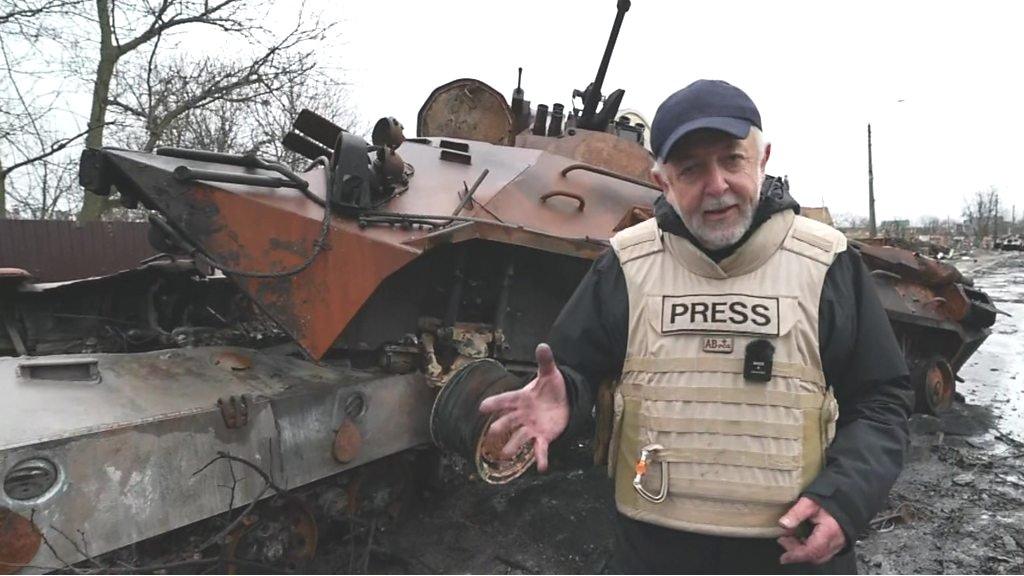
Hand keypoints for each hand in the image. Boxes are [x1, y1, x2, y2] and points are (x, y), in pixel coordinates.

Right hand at [478, 343, 569, 471]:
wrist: (563, 401)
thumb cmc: (550, 388)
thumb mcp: (549, 373)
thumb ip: (545, 361)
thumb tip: (543, 345)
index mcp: (520, 398)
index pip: (505, 400)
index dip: (494, 403)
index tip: (481, 408)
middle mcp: (522, 415)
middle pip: (508, 422)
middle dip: (500, 428)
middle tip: (491, 434)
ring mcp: (531, 428)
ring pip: (519, 438)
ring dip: (512, 447)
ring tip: (505, 456)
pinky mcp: (543, 437)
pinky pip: (539, 449)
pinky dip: (540, 459)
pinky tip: (542, 468)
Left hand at [777, 497, 846, 564]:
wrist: (845, 499)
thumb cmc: (829, 500)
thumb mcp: (809, 502)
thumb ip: (796, 513)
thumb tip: (783, 524)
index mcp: (829, 532)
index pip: (812, 550)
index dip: (796, 555)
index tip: (784, 557)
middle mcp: (835, 542)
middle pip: (815, 556)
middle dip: (797, 553)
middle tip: (784, 541)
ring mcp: (838, 544)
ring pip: (819, 556)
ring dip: (803, 552)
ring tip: (791, 540)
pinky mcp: (837, 543)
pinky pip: (823, 553)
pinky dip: (810, 550)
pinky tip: (802, 541)